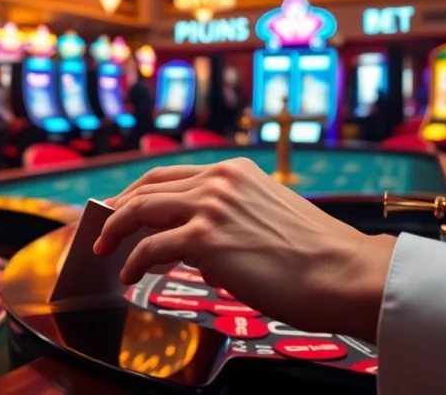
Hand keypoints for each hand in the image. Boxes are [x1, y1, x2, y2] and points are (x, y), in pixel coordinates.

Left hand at [93, 158, 394, 342]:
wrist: (342, 272)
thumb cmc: (317, 256)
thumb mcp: (270, 217)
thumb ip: (232, 222)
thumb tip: (202, 254)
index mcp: (235, 171)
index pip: (171, 175)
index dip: (139, 190)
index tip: (123, 204)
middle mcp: (219, 180)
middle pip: (148, 187)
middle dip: (118, 207)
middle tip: (103, 226)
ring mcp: (210, 206)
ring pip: (141, 210)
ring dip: (115, 230)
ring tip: (104, 249)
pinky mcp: (204, 238)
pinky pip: (151, 248)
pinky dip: (133, 262)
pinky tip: (130, 275)